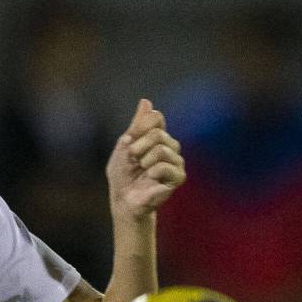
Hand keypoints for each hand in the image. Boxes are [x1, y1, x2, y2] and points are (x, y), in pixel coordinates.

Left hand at [106, 98, 185, 218]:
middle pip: (157, 133)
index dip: (139, 129)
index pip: (156, 118)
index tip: (129, 143)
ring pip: (161, 149)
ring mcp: (177, 161)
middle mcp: (171, 146)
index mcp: (158, 137)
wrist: (123, 199)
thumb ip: (136, 125)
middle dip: (138, 147)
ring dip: (144, 161)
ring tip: (142, 170)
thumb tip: (146, 101)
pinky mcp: (179, 176)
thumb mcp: (125, 146)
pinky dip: (152, 172)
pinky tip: (151, 179)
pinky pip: (165, 166)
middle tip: (134, 160)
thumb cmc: (122, 175)